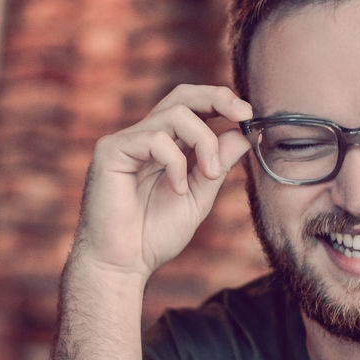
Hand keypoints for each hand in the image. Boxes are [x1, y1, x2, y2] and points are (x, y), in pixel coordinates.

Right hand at [71, 84, 253, 281]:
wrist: (122, 264)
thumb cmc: (153, 236)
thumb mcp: (198, 197)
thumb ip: (217, 165)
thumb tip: (243, 133)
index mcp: (164, 146)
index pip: (192, 107)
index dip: (220, 101)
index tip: (248, 114)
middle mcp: (143, 137)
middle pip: (182, 95)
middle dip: (217, 97)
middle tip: (243, 113)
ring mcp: (125, 141)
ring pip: (175, 114)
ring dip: (204, 142)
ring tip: (210, 174)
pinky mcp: (111, 151)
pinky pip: (156, 140)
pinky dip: (176, 163)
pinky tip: (176, 190)